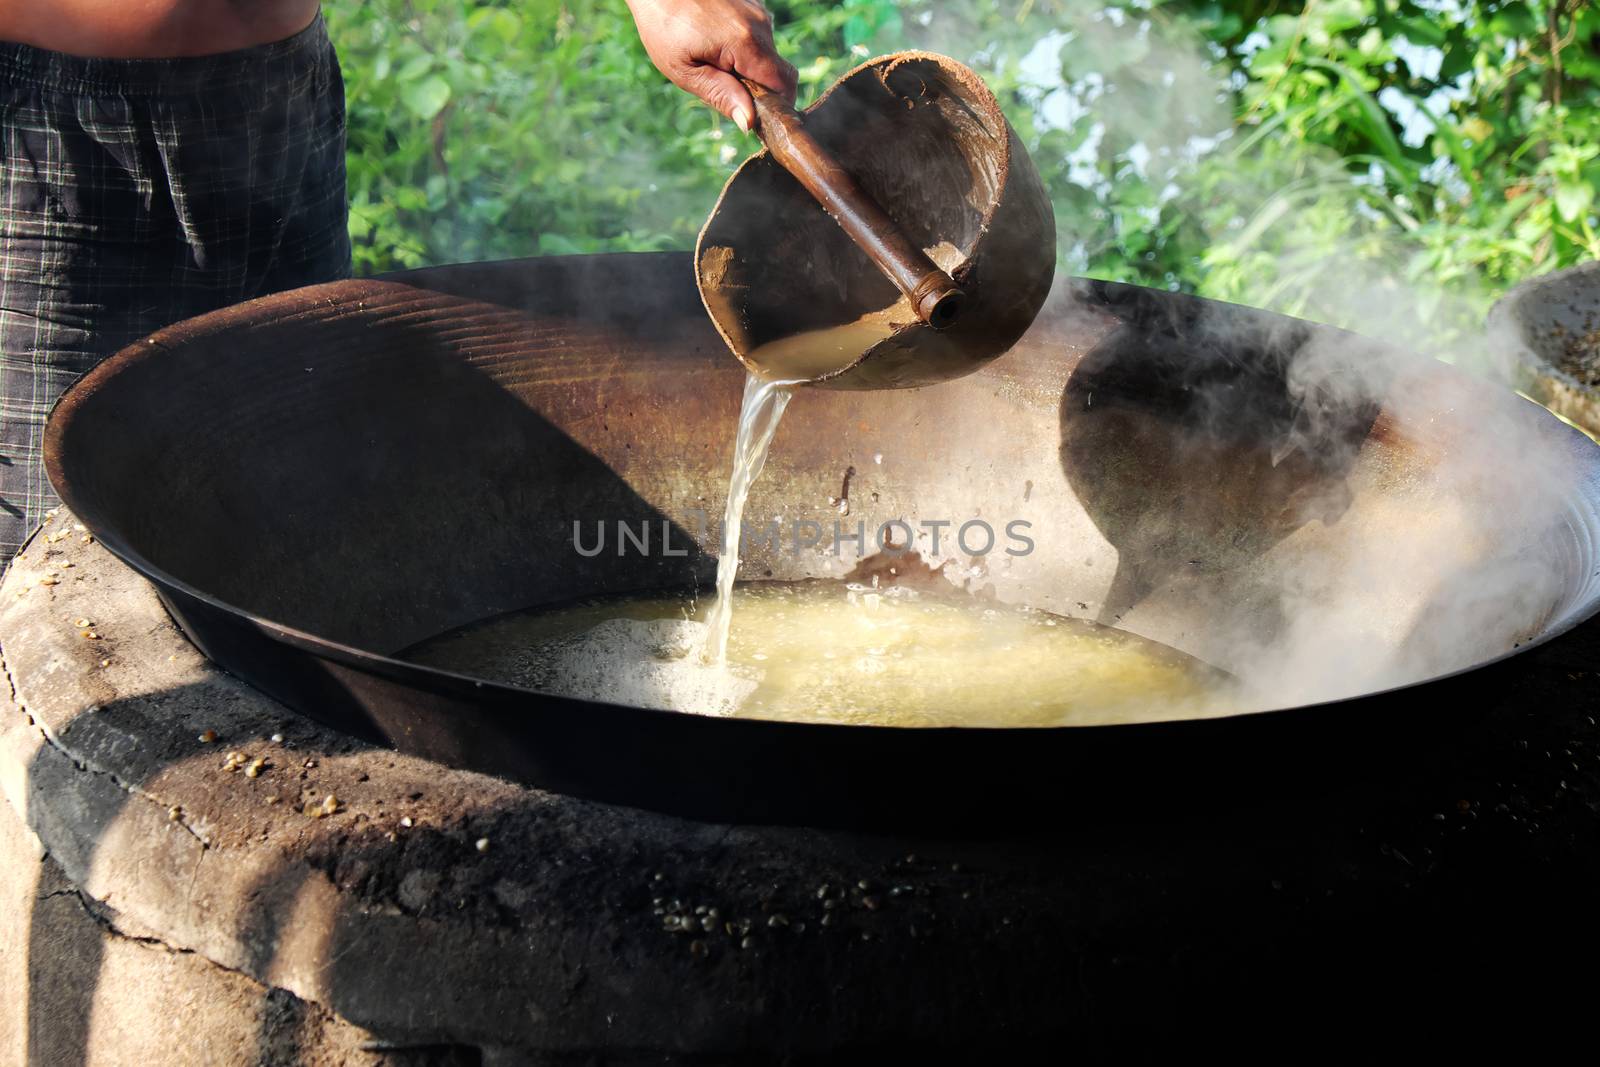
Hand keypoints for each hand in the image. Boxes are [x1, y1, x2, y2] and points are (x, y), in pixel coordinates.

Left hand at [626, 0, 798, 131]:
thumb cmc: (663, 25)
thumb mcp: (684, 70)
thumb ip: (720, 95)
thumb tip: (748, 121)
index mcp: (746, 43)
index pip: (784, 84)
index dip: (776, 107)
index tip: (756, 117)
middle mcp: (760, 24)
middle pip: (776, 71)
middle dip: (758, 88)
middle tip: (722, 86)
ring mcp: (758, 11)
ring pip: (766, 55)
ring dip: (747, 67)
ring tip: (711, 58)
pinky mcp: (752, 5)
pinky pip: (757, 37)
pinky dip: (743, 49)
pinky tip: (714, 41)